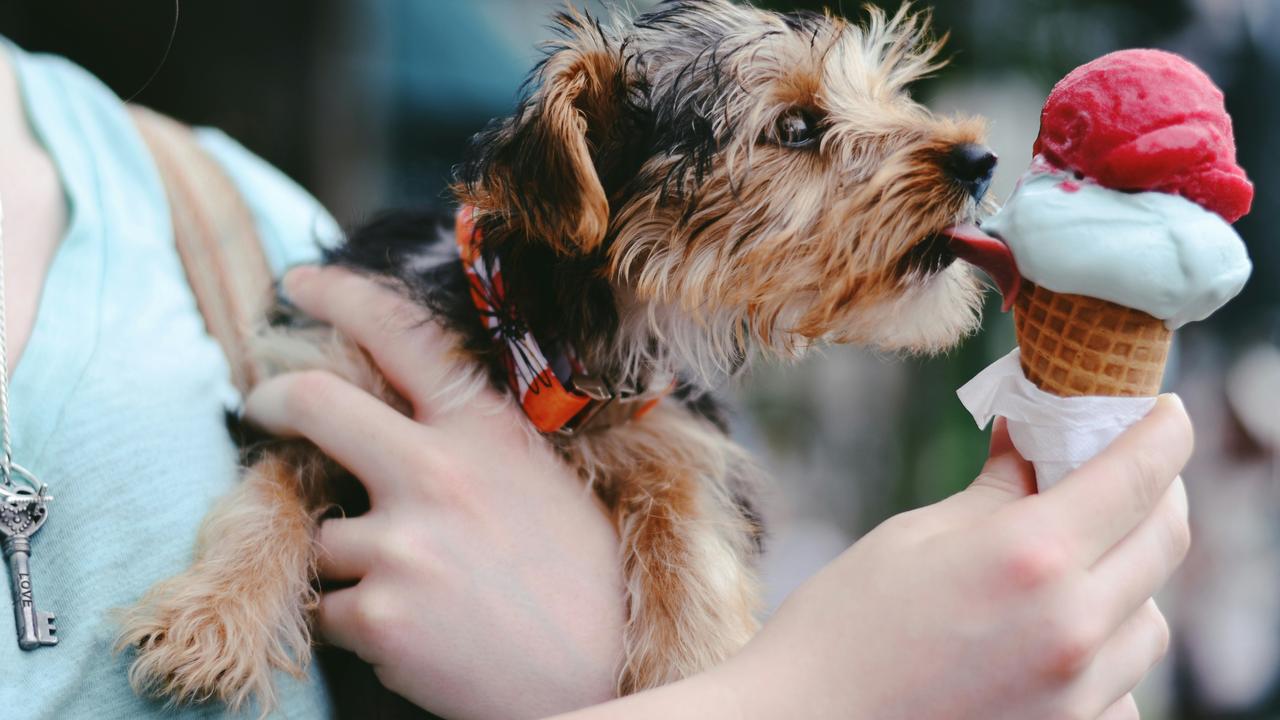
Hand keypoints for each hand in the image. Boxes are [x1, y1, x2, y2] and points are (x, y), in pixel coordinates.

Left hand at [245, 266, 624, 719]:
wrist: (602, 676)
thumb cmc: (585, 579)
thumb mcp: (542, 480)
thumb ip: (475, 442)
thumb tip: (404, 419)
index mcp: (486, 430)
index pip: (402, 334)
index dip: (339, 296)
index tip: (298, 284)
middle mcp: (437, 471)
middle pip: (316, 402)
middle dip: (270, 399)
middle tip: (257, 405)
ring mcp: (403, 543)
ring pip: (322, 534)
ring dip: (348, 562)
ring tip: (418, 592)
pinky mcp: (378, 614)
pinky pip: (327, 609)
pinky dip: (355, 624)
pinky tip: (416, 635)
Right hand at [715, 399, 1191, 719]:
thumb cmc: (842, 628)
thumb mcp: (913, 538)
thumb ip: (994, 491)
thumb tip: (1031, 438)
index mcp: (1030, 556)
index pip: (1136, 476)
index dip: (1162, 431)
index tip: (1165, 410)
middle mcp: (1072, 627)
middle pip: (1164, 541)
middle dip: (1155, 493)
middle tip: (1124, 470)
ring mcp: (1078, 694)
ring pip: (1150, 619)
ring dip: (1129, 577)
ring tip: (1076, 561)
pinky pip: (1123, 684)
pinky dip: (1103, 652)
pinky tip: (1051, 637)